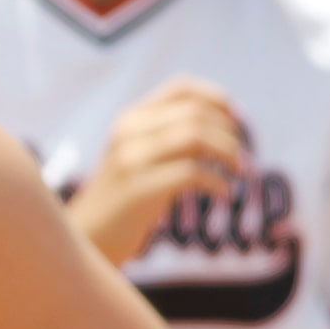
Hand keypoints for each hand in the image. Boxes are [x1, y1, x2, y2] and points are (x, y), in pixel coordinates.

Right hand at [70, 77, 248, 266]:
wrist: (85, 241)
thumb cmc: (120, 205)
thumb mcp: (138, 161)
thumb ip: (167, 140)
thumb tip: (225, 129)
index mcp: (129, 120)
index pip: (181, 88)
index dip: (216, 97)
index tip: (238, 120)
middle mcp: (128, 132)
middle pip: (196, 113)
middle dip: (230, 133)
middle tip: (243, 159)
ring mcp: (131, 160)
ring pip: (196, 137)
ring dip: (230, 153)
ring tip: (242, 173)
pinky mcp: (138, 190)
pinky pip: (192, 173)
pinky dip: (218, 182)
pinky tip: (225, 194)